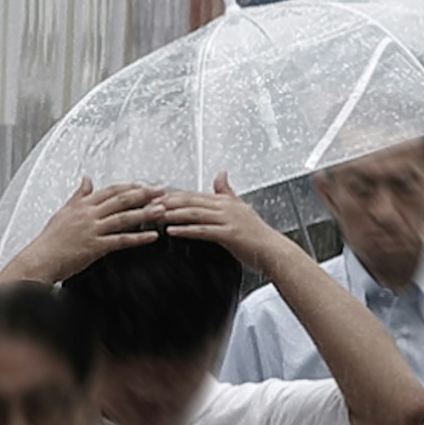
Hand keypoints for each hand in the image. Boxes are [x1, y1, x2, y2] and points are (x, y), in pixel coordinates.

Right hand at [6, 178, 165, 284]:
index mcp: (82, 205)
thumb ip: (79, 195)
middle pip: (120, 200)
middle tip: (161, 192)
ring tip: (162, 210)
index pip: (110, 191)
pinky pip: (121, 240)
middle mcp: (88, 214)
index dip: (130, 187)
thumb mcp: (64, 211)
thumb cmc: (52, 238)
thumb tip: (87, 178)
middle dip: (143, 195)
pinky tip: (152, 236)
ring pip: (123, 218)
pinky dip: (138, 238)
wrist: (41, 258)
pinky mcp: (95, 246)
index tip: (146, 185)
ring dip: (145, 213)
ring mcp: (92, 230)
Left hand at [145, 177, 286, 270]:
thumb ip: (227, 190)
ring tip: (156, 215)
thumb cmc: (257, 235)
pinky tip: (172, 231)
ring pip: (194, 214)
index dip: (173, 195)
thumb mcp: (241, 207)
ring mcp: (228, 220)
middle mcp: (226, 207)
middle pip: (191, 201)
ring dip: (173, 214)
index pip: (193, 194)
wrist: (274, 251)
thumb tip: (220, 173)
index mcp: (225, 201)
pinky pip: (203, 230)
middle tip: (149, 204)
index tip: (156, 197)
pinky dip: (186, 230)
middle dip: (168, 202)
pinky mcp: (229, 235)